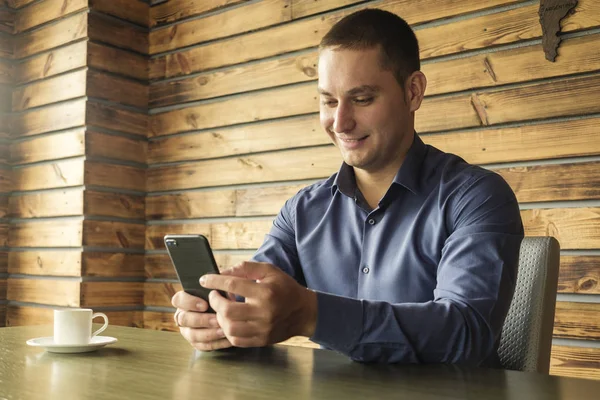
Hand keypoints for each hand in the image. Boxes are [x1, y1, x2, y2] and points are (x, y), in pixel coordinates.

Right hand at [171, 291, 232, 350]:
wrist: (225, 313)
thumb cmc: (219, 298)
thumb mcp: (219, 292)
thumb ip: (219, 291)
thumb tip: (226, 294)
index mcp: (183, 301)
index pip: (178, 300)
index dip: (190, 302)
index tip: (205, 305)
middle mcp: (182, 316)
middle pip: (184, 319)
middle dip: (201, 320)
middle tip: (217, 320)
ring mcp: (187, 331)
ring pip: (192, 335)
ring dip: (209, 333)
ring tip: (223, 331)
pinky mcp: (196, 343)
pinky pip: (203, 346)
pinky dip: (216, 343)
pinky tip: (227, 339)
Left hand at [200, 261, 316, 347]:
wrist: (304, 312)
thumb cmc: (284, 288)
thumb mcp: (269, 271)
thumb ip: (246, 268)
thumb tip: (222, 272)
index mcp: (265, 292)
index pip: (233, 285)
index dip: (215, 281)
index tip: (204, 280)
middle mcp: (264, 312)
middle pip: (228, 310)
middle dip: (215, 301)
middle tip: (214, 295)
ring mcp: (262, 329)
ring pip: (229, 327)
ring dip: (219, 317)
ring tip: (221, 309)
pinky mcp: (261, 340)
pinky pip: (236, 340)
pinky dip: (227, 330)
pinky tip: (228, 321)